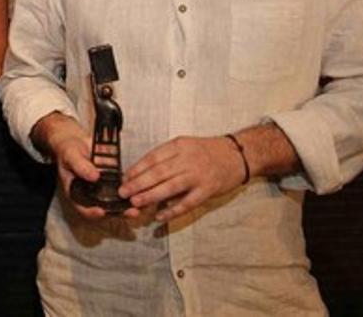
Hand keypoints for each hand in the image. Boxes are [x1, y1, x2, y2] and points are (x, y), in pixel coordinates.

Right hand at [32, 112, 134, 219]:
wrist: (76, 139)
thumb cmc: (68, 150)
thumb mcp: (71, 156)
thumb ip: (80, 166)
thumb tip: (94, 177)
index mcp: (77, 192)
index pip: (84, 208)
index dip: (92, 212)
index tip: (101, 211)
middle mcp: (91, 193)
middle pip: (105, 208)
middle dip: (118, 211)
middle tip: (130, 212)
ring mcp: (102, 186)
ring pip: (116, 199)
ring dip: (128, 203)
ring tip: (139, 204)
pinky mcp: (112, 177)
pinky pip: (122, 185)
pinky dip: (131, 188)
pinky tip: (141, 188)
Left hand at [118, 135, 246, 221]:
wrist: (238, 154)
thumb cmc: (208, 151)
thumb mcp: (185, 145)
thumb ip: (167, 157)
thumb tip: (142, 173)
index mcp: (179, 146)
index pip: (153, 158)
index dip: (137, 169)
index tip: (124, 178)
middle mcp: (187, 159)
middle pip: (158, 172)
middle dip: (138, 183)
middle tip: (123, 192)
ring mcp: (198, 175)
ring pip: (170, 187)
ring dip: (151, 195)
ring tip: (136, 202)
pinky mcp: (208, 190)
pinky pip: (187, 203)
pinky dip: (172, 210)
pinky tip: (160, 216)